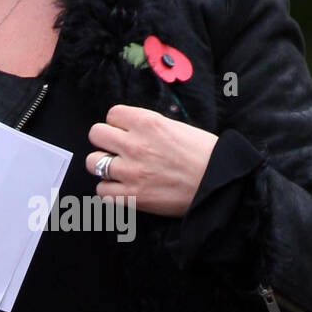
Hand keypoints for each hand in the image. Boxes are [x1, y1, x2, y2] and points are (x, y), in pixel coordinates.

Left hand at [86, 104, 217, 216]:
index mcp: (147, 123)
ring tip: (120, 171)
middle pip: (96, 134)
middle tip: (118, 150)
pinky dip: (111, 191)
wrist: (218, 184)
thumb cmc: (205, 155)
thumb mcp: (177, 127)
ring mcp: (130, 172)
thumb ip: (150, 128)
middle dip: (105, 142)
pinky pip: (102, 192)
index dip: (119, 124)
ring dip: (104, 167)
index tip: (126, 132)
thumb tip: (132, 131)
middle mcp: (134, 145)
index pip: (112, 114)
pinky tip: (124, 189)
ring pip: (93, 163)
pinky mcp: (132, 197)